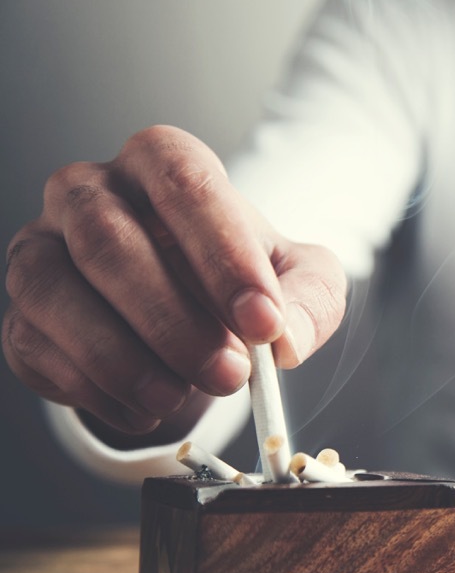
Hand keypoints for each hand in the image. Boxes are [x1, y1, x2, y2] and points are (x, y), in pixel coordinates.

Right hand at [4, 125, 345, 438]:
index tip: (262, 321)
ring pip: (56, 293)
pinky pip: (36, 348)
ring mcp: (42, 250)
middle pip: (109, 241)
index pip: (183, 184)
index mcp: (161, 162)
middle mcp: (87, 193)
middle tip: (228, 375)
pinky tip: (146, 409)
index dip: (222, 254)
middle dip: (173, 320)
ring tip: (180, 399)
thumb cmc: (241, 280)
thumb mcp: (299, 280)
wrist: (194, 316)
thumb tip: (284, 340)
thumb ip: (308, 300)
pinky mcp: (21, 314)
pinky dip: (93, 389)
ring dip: (122, 359)